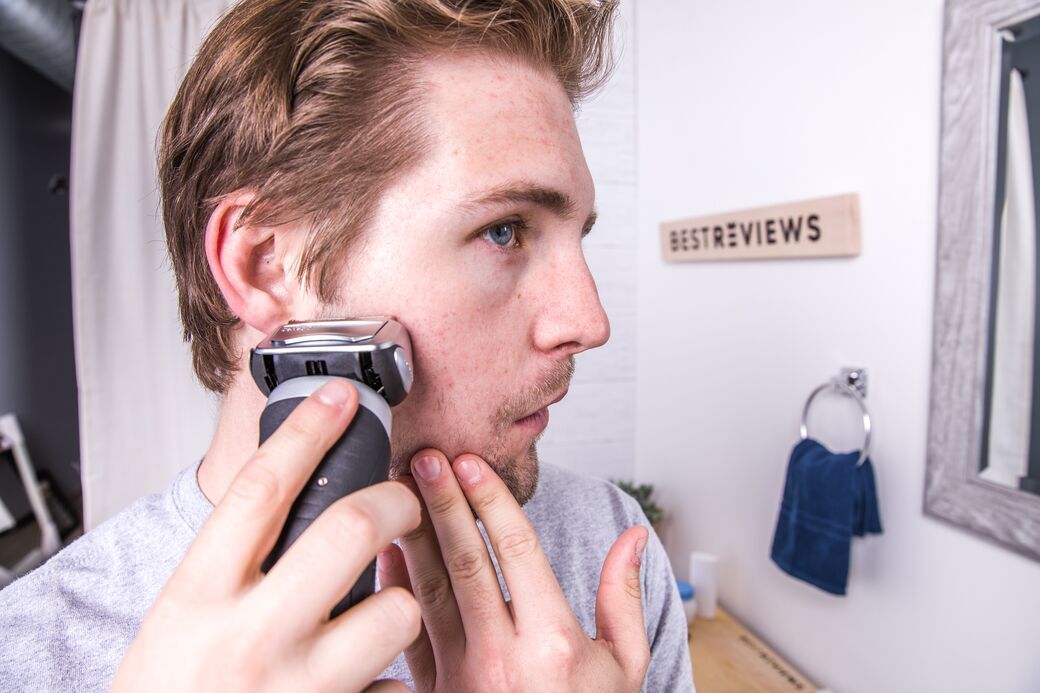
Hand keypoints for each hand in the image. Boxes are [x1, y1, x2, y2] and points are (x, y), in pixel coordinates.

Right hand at [112, 380, 421, 691]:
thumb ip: (234, 564)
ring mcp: (299, 687)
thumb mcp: (182, 617)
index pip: (261, 490)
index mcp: (199, 596)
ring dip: (401, 602)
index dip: (307, 432)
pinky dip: (394, 676)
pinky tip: (369, 679)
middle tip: (400, 501)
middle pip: (348, 530)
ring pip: (395, 610)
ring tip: (380, 612)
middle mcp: (250, 636)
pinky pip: (398, 685)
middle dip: (392, 501)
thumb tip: (293, 495)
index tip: (339, 397)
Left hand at [379, 450, 649, 691]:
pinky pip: (406, 631)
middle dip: (442, 503)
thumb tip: (634, 537)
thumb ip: (623, 599)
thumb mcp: (624, 668)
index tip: (471, 462)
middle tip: (425, 456)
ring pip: (427, 591)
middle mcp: (501, 659)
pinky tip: (388, 549)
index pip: (518, 553)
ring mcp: (460, 679)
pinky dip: (393, 588)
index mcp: (552, 644)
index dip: (491, 502)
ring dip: (412, 534)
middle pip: (466, 563)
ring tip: (398, 487)